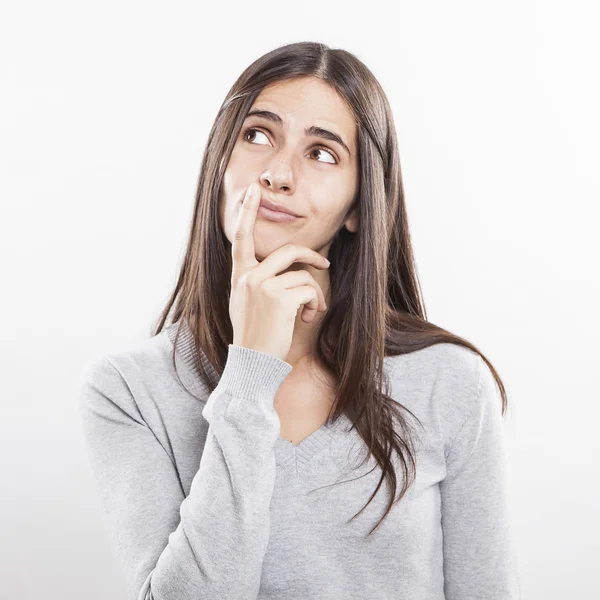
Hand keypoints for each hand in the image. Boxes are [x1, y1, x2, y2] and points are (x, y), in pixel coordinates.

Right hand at [229, 183, 329, 361]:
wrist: (251, 363)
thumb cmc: (253, 336)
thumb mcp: (244, 304)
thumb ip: (254, 282)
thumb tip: (283, 273)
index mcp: (239, 276)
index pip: (240, 238)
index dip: (246, 212)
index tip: (252, 191)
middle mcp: (248, 277)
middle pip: (289, 251)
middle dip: (312, 256)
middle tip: (324, 265)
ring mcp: (262, 286)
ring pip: (303, 275)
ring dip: (313, 295)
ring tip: (309, 313)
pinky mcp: (280, 299)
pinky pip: (309, 290)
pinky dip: (314, 304)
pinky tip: (307, 319)